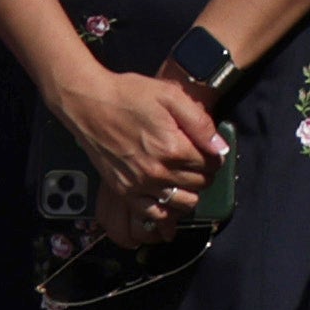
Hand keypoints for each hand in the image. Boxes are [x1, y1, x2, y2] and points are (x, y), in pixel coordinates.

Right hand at [57, 54, 229, 236]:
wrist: (89, 104)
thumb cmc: (128, 95)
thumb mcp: (170, 96)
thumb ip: (199, 123)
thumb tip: (220, 147)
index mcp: (173, 148)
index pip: (212, 164)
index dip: (215, 155)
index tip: (208, 148)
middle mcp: (158, 172)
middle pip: (200, 184)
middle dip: (204, 172)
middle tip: (196, 158)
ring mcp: (140, 185)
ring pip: (182, 204)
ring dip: (190, 192)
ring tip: (184, 176)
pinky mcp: (124, 192)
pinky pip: (154, 215)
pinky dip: (166, 210)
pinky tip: (167, 195)